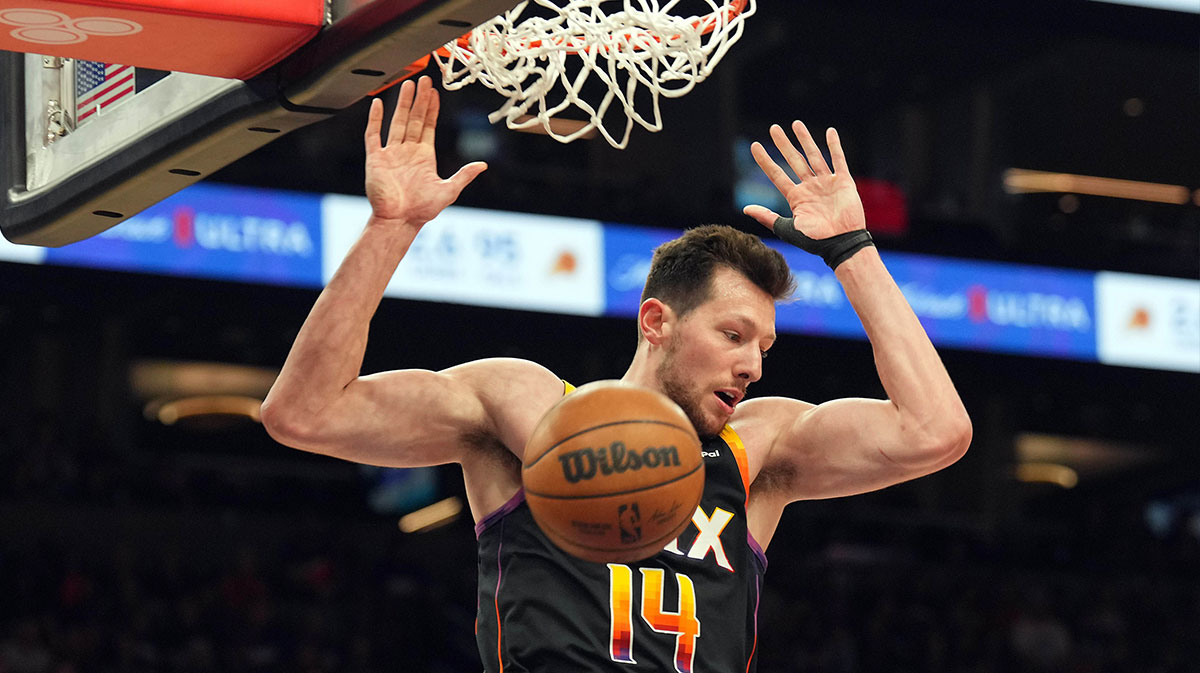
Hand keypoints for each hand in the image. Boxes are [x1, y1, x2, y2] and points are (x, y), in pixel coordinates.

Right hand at [363, 75, 486, 226]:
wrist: (398, 221)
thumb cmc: (422, 211)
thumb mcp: (448, 191)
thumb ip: (464, 175)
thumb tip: (483, 165)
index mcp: (424, 157)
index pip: (429, 126)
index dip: (432, 109)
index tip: (435, 93)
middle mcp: (407, 152)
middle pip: (414, 119)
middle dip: (420, 100)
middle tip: (424, 79)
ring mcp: (391, 153)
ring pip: (397, 121)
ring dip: (402, 103)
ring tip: (408, 84)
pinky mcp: (376, 159)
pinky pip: (374, 134)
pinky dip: (375, 119)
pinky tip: (378, 103)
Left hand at [743, 121, 864, 239]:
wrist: (841, 244)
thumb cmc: (815, 241)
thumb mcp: (787, 229)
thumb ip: (767, 217)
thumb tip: (745, 209)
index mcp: (796, 198)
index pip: (776, 174)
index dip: (765, 160)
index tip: (754, 146)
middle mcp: (809, 187)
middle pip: (794, 160)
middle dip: (783, 144)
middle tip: (773, 128)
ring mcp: (826, 183)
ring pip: (814, 156)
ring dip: (805, 139)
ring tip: (796, 124)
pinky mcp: (843, 182)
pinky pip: (838, 160)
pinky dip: (834, 146)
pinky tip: (830, 132)